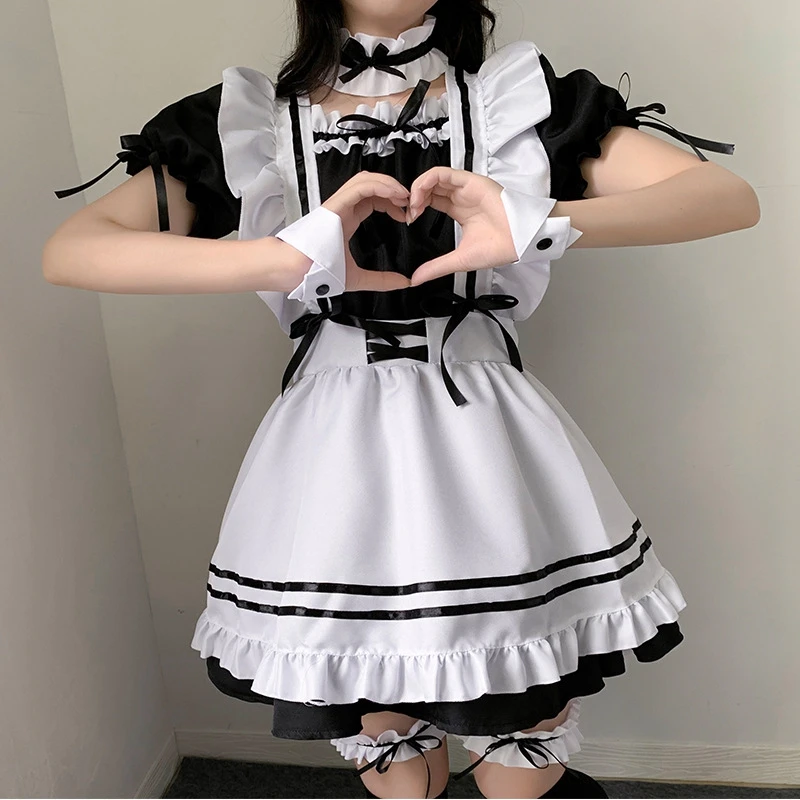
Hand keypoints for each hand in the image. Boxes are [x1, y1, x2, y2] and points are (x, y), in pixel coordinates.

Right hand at [323, 172, 412, 291]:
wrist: (296, 270)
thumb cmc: (315, 271)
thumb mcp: (358, 278)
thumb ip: (381, 280)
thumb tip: (403, 282)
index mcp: (346, 220)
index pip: (372, 200)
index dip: (391, 202)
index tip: (406, 215)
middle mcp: (343, 209)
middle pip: (372, 185)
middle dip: (393, 189)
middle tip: (409, 202)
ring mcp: (338, 204)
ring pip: (366, 180)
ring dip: (389, 184)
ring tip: (404, 196)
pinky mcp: (336, 204)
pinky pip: (361, 186)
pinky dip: (380, 186)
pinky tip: (394, 195)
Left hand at [405, 167, 518, 285]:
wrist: (520, 240)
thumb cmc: (500, 247)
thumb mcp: (458, 259)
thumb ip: (436, 268)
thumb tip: (416, 279)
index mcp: (460, 211)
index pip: (431, 201)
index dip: (416, 207)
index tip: (408, 220)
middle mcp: (462, 197)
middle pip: (430, 188)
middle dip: (414, 198)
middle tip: (408, 212)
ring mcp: (465, 188)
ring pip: (433, 178)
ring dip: (417, 189)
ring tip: (413, 205)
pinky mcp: (470, 181)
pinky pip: (443, 173)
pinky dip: (426, 181)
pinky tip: (420, 196)